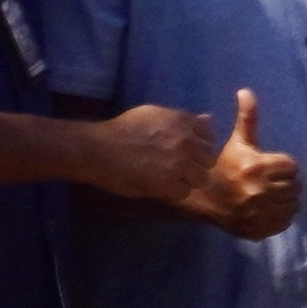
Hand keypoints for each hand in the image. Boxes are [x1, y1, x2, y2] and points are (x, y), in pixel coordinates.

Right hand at [79, 98, 221, 204]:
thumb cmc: (122, 130)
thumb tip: (208, 120)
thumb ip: (182, 120)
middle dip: (195, 165)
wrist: (97, 149)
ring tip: (168, 178)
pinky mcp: (167, 183)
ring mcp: (178, 163)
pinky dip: (173, 193)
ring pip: (201, 179)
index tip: (184, 152)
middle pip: (208, 160)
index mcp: (183, 122)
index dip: (199, 147)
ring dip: (187, 181)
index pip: (210, 138)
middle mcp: (185, 141)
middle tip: (175, 168)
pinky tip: (159, 186)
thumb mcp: (153, 114)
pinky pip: (184, 192)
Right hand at [186, 87, 302, 239]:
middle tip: (272, 181)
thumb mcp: (237, 141)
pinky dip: (282, 215)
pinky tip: (268, 208)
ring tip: (272, 194)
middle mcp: (260, 191)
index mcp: (256, 167)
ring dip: (287, 199)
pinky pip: (286, 222)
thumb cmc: (223, 166)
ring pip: (294, 205)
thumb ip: (248, 118)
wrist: (203, 199)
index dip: (283, 166)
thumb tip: (246, 91)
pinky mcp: (261, 228)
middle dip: (286, 182)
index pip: (292, 167)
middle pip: (295, 186)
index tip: (271, 166)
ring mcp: (261, 212)